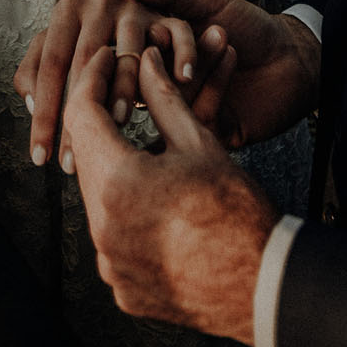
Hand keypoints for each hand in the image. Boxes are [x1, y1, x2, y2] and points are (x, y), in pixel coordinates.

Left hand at [13, 0, 197, 170]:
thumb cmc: (85, 33)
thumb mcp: (54, 42)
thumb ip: (34, 70)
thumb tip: (31, 105)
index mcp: (67, 12)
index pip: (52, 66)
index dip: (45, 113)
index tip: (41, 156)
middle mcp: (100, 4)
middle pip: (87, 60)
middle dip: (81, 112)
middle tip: (77, 159)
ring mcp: (135, 9)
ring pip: (130, 50)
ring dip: (125, 86)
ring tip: (118, 123)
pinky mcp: (166, 15)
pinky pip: (179, 34)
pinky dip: (183, 55)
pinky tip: (181, 82)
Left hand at [65, 43, 277, 343]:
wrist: (264, 282)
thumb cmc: (237, 210)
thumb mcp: (198, 141)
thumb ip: (162, 95)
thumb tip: (146, 59)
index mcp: (118, 184)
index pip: (82, 115)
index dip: (94, 78)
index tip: (108, 59)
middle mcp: (103, 228)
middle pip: (85, 156)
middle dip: (101, 121)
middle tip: (123, 94)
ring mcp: (110, 263)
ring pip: (95, 197)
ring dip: (111, 165)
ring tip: (140, 144)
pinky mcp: (122, 288)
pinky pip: (111, 235)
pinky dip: (124, 209)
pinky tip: (151, 194)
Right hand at [128, 0, 320, 146]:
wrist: (292, 56)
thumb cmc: (250, 24)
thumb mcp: (210, 1)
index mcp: (160, 54)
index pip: (134, 55)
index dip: (140, 46)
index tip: (156, 31)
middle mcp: (168, 85)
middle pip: (146, 83)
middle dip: (161, 64)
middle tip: (178, 44)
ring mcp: (188, 111)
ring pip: (172, 100)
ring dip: (196, 66)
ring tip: (221, 36)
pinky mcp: (209, 132)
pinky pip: (199, 117)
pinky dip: (214, 85)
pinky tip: (231, 54)